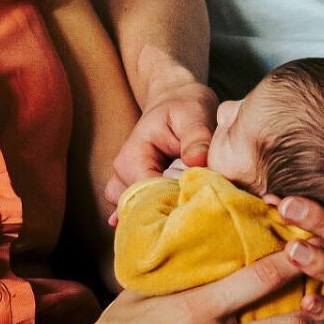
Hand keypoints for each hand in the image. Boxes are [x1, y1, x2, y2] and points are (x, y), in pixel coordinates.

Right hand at [104, 78, 217, 208]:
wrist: (176, 99)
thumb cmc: (184, 105)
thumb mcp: (194, 114)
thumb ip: (197, 137)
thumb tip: (198, 160)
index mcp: (133, 157)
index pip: (148, 194)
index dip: (175, 201)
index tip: (200, 202)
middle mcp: (123, 174)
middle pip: (142, 209)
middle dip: (171, 214)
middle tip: (200, 212)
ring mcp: (128, 184)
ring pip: (140, 214)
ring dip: (165, 216)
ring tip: (189, 213)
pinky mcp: (140, 190)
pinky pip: (142, 212)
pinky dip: (159, 216)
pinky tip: (170, 225)